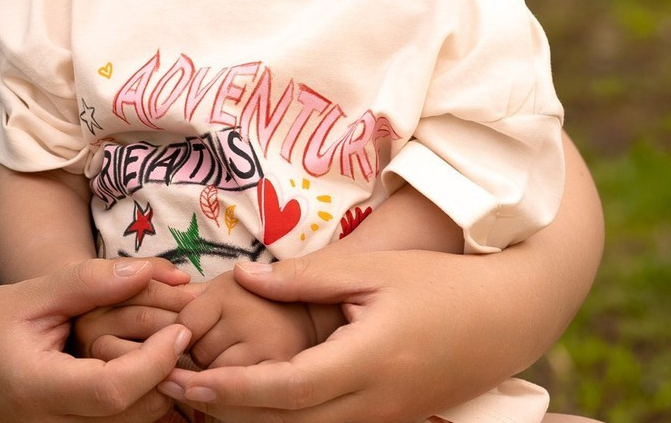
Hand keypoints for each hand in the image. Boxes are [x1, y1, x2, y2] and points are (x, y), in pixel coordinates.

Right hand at [0, 257, 192, 421]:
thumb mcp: (25, 296)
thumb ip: (84, 284)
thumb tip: (144, 271)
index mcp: (41, 390)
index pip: (115, 388)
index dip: (155, 359)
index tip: (181, 325)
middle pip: (136, 412)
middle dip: (171, 371)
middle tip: (191, 326)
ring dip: (164, 384)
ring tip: (176, 337)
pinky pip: (122, 422)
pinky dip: (146, 394)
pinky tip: (151, 360)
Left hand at [159, 251, 531, 422]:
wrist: (503, 318)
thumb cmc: (435, 284)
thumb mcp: (369, 270)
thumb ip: (302, 279)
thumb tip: (241, 279)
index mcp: (365, 362)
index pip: (284, 389)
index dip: (231, 388)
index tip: (185, 377)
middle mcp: (372, 404)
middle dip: (228, 412)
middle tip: (173, 388)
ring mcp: (382, 419)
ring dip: (252, 420)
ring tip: (201, 396)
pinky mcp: (388, 420)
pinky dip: (285, 420)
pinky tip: (254, 401)